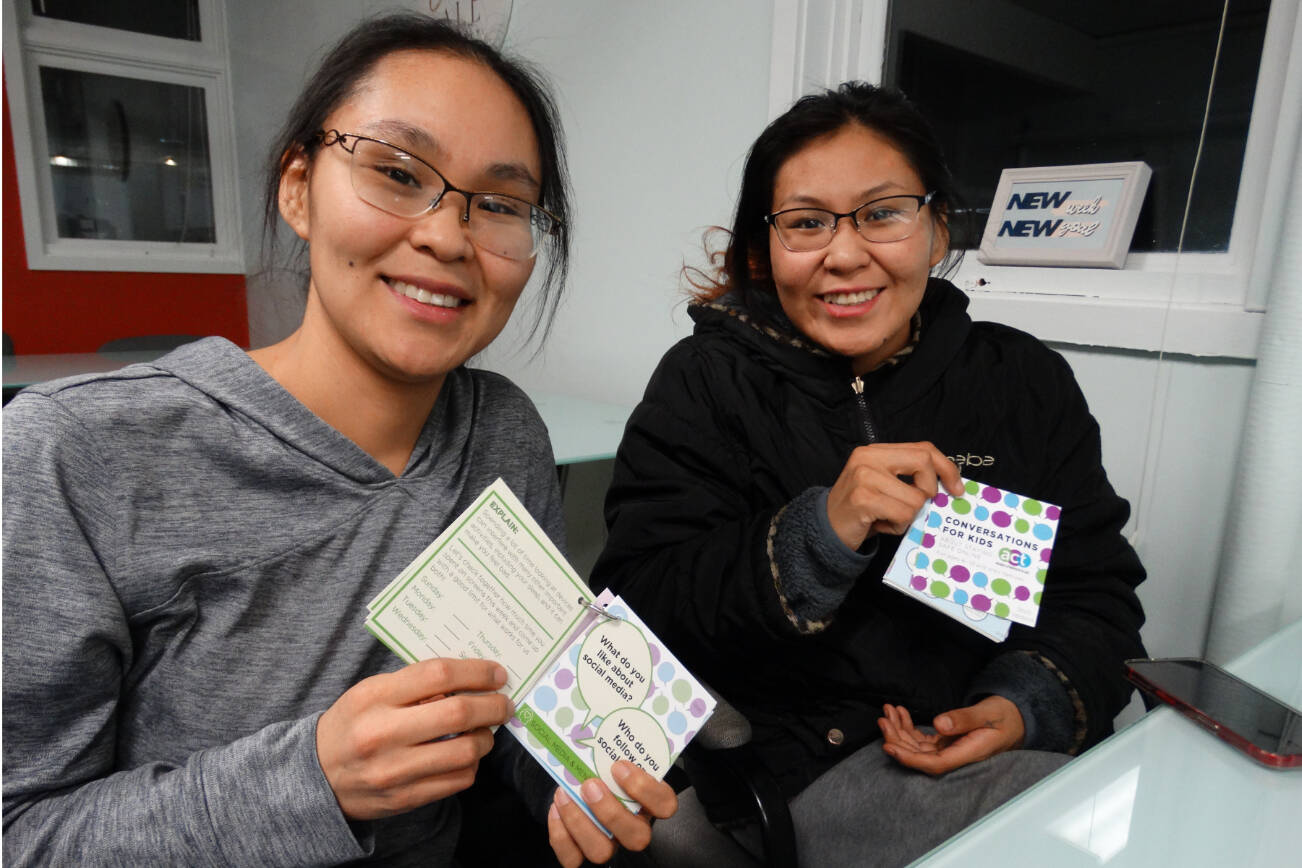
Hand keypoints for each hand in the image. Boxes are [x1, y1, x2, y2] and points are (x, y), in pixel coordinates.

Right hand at [317, 657, 511, 819]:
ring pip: (465, 751)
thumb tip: (469, 679)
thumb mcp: (372, 692)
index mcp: (374, 698)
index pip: (438, 675)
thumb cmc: (353, 724)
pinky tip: (467, 754)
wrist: (318, 776)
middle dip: (493, 705)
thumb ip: (414, 684)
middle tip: (504, 703)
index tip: (496, 673)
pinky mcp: (405, 798)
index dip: (476, 672)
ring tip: (486, 730)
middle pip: (458, 713)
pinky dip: (472, 764)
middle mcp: (383, 734)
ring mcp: (395, 770)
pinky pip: (458, 779)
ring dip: (487, 738)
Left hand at [547, 761, 677, 866]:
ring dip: (580, 822)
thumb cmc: (603, 766)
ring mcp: (609, 843)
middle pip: (636, 837)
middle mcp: (633, 827)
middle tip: (590, 784)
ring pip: (602, 851)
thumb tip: (605, 715)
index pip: (665, 806)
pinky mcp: (581, 852)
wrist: (580, 781)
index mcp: (649, 802)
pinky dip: (560, 835)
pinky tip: (556, 808)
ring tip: (565, 795)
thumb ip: (616, 749)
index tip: (620, 766)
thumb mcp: (615, 757)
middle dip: (610, 811)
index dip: (645, 789)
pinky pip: (573, 858)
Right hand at [825, 441, 961, 549]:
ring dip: (907, 516)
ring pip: (915, 498)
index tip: (956, 488)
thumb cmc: (860, 510)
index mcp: (875, 451)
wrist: (826, 529)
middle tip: (923, 505)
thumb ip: (909, 478)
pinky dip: (897, 526)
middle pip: (924, 462)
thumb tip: (948, 487)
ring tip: (888, 518)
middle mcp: (868, 458)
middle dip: (930, 489)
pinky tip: (880, 525)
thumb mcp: (883, 484)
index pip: (923, 449)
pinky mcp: (864, 498)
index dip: (946, 467)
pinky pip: (903, 514)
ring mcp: (864, 477)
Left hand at [877, 696, 1024, 775]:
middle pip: (921, 756)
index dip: (910, 759)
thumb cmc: (1005, 715)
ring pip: (918, 747)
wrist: (1015, 716)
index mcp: (969, 753)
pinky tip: (899, 712)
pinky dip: (908, 726)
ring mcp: (950, 749)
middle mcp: (957, 755)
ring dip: (900, 731)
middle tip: (883, 720)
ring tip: (887, 712)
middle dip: (898, 740)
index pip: (934, 764)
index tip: (889, 747)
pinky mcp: (947, 742)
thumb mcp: (988, 713)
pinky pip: (923, 739)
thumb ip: (964, 719)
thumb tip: (939, 725)